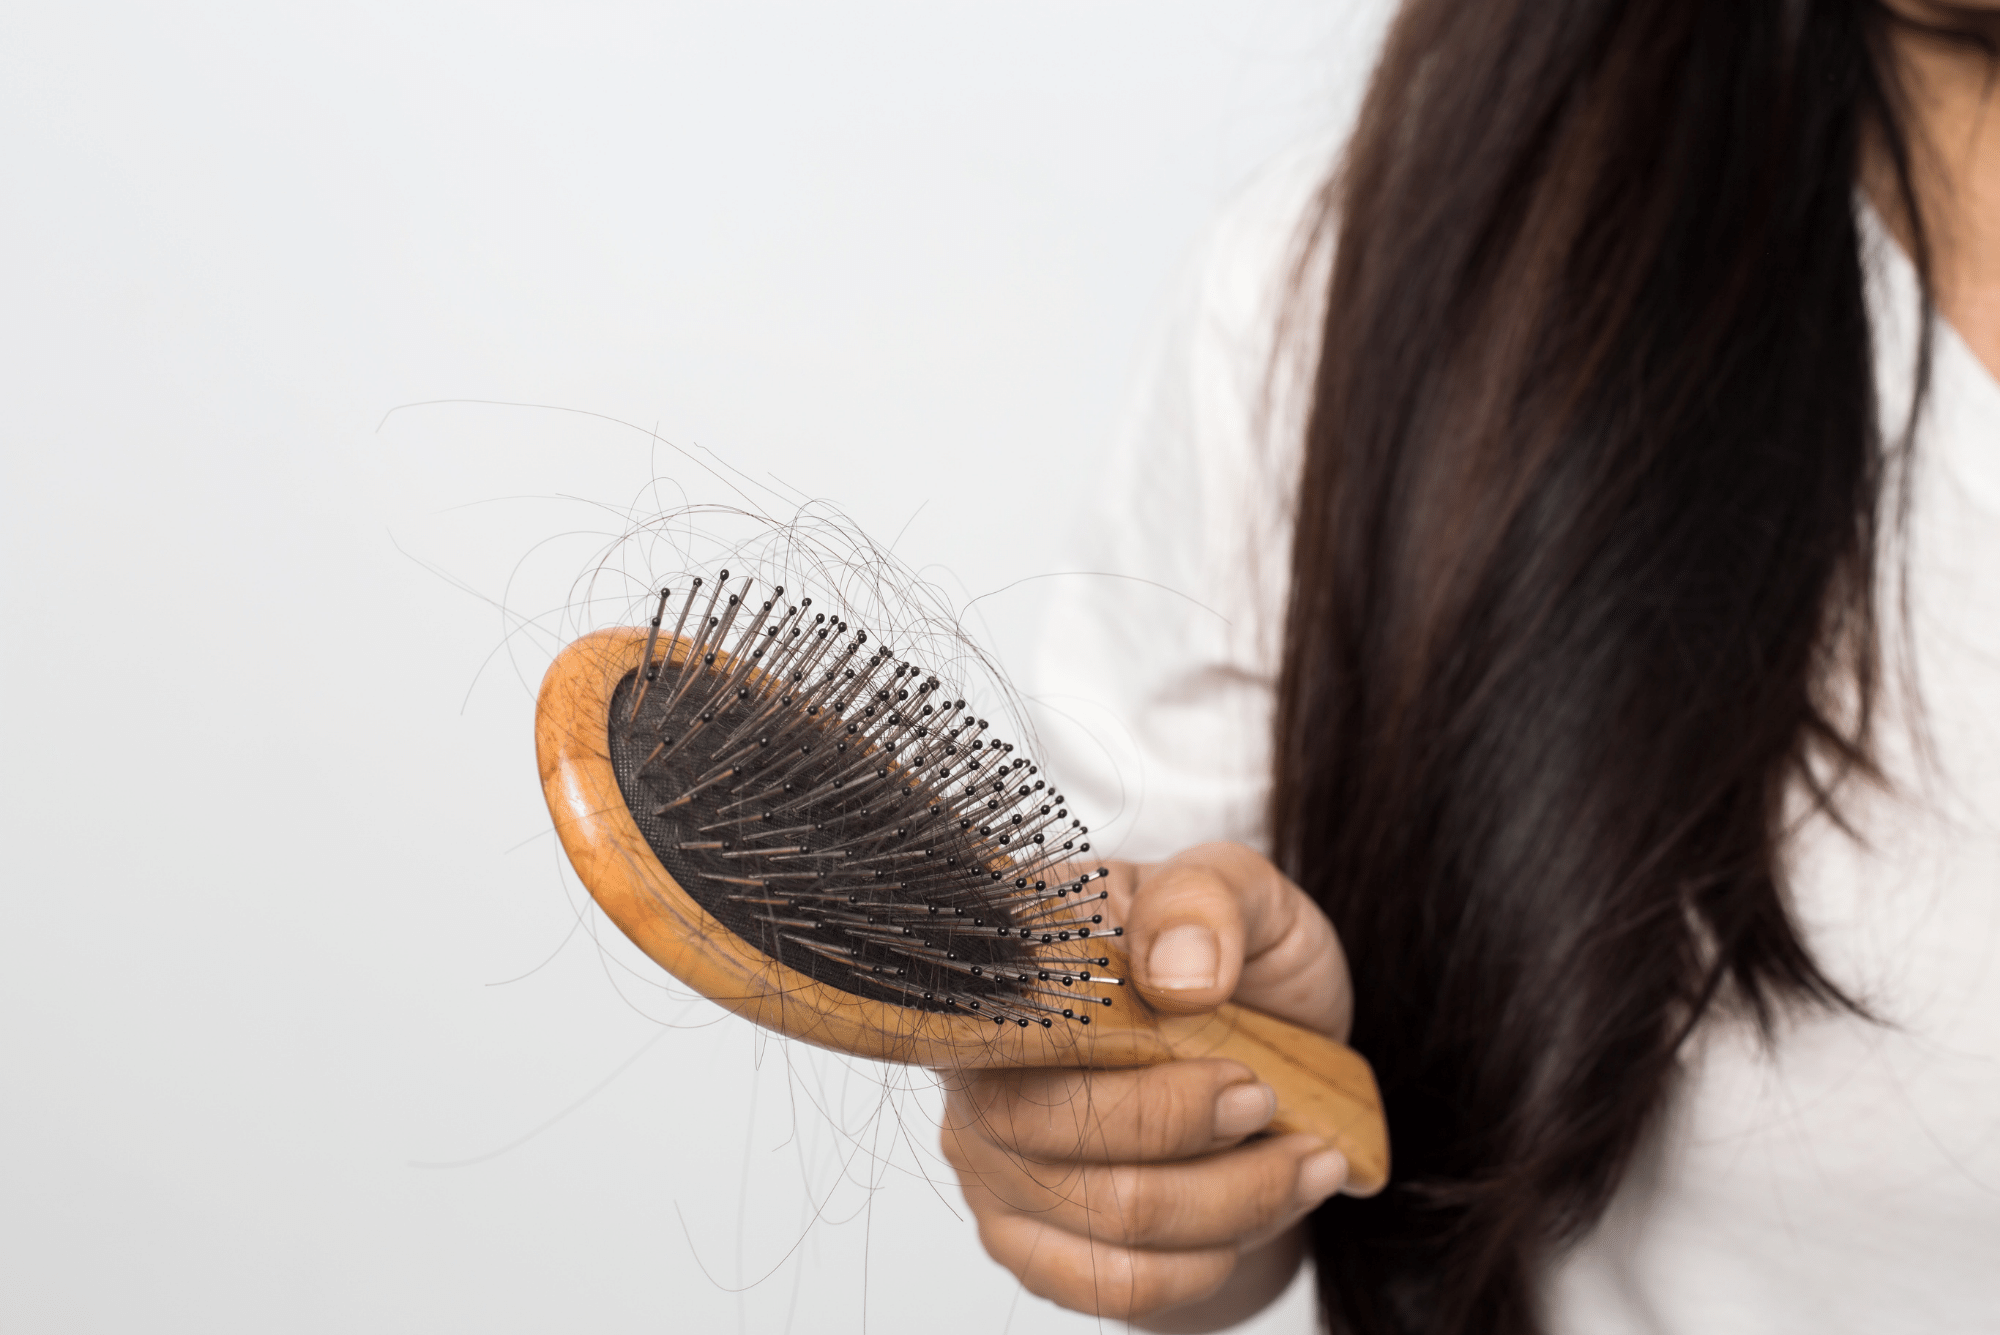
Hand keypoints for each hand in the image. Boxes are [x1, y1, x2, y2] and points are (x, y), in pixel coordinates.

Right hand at [940, 842, 1354, 1328]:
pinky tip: (1256, 1208)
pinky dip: (1206, 1261)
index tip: (1239, 1067)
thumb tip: (1177, 974)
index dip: (1128, 1064)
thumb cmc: (1241, 969)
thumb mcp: (1251, 898)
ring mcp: (989, 1156)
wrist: (1274, 1062)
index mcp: (1011, 961)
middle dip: (1188, 1134)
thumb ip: (1209, 899)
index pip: (1013, 1026)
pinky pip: (1108, 1284)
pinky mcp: (1024, 1237)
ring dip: (1229, 1201)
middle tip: (1270, 1102)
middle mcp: (975, 1061)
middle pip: (1046, 1131)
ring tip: (1306, 1159)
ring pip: (1102, 1220)